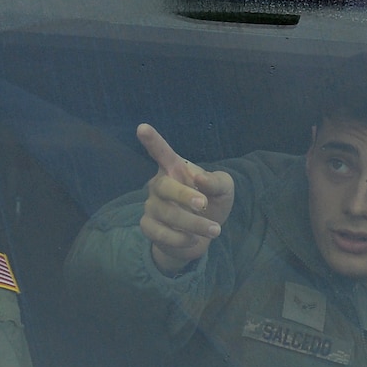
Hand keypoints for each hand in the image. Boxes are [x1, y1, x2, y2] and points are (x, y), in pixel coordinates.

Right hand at [136, 123, 235, 273]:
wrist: (201, 236)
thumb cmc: (211, 204)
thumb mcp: (224, 190)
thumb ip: (216, 181)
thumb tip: (199, 179)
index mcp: (175, 169)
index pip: (161, 152)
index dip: (152, 141)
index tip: (142, 128)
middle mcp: (159, 185)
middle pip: (164, 186)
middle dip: (183, 195)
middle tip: (204, 204)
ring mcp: (151, 206)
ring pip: (167, 214)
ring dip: (194, 223)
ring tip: (215, 230)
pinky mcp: (149, 227)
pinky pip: (161, 233)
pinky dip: (181, 239)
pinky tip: (193, 239)